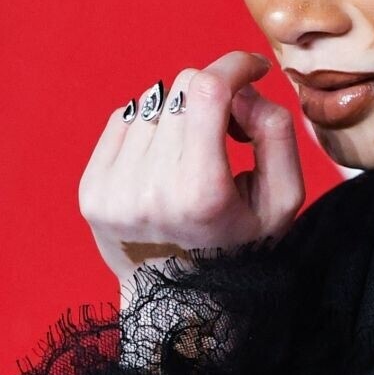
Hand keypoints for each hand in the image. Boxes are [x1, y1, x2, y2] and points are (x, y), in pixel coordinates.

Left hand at [79, 49, 305, 293]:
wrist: (178, 308)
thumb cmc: (239, 251)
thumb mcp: (283, 202)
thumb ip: (275, 134)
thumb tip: (243, 92)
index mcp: (200, 192)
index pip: (206, 90)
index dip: (235, 65)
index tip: (253, 69)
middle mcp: (150, 189)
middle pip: (181, 89)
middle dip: (213, 95)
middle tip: (230, 131)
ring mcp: (113, 190)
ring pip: (151, 103)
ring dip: (179, 116)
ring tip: (194, 156)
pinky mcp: (90, 191)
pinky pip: (122, 122)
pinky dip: (149, 131)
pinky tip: (164, 164)